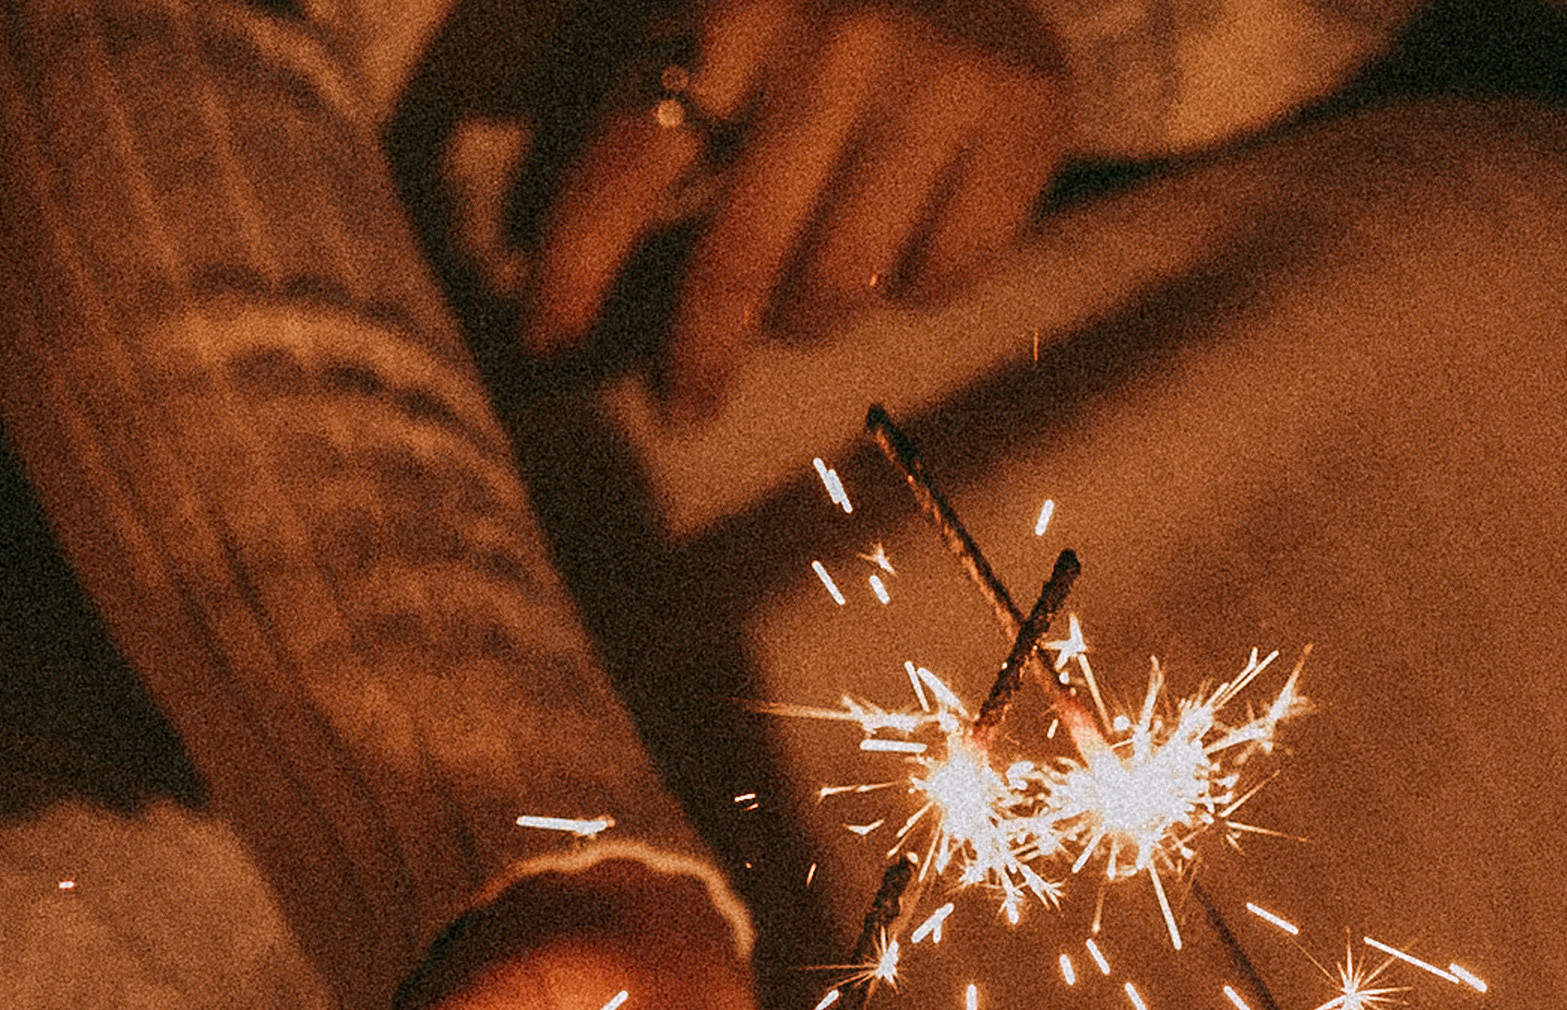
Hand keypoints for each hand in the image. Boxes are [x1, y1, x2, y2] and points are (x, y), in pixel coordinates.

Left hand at [525, 1, 1072, 418]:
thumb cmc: (824, 6)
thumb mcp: (724, 21)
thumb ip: (655, 114)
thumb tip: (565, 291)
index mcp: (730, 3)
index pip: (628, 160)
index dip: (575, 266)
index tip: (543, 342)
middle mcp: (834, 35)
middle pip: (738, 259)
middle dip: (696, 358)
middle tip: (680, 412)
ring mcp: (936, 77)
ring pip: (841, 286)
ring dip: (810, 316)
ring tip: (808, 291)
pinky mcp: (1023, 115)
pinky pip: (941, 277)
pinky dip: (917, 286)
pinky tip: (910, 237)